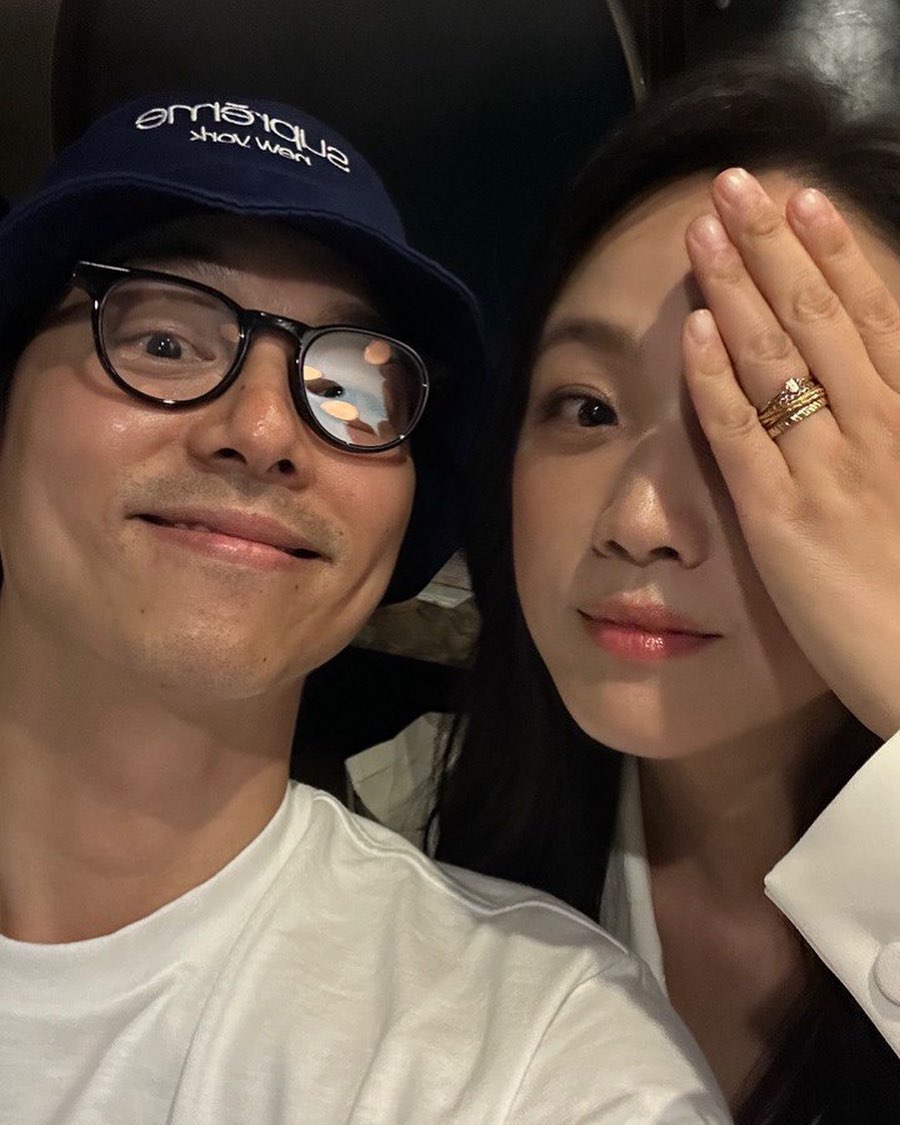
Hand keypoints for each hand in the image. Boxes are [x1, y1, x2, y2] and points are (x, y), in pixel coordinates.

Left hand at [682, 167, 899, 739]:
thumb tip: (884, 371)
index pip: (874, 315)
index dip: (834, 253)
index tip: (802, 199)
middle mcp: (880, 428)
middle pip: (819, 317)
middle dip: (774, 244)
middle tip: (734, 183)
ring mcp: (830, 470)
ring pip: (778, 359)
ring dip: (737, 286)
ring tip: (705, 229)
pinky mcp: (784, 520)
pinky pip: (744, 435)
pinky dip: (716, 379)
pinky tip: (692, 330)